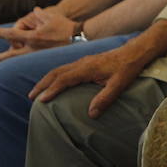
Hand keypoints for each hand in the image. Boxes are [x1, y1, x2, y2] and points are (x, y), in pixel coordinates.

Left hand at [0, 8, 76, 63]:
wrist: (81, 39)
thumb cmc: (66, 27)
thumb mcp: (52, 17)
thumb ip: (40, 14)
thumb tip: (34, 11)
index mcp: (33, 37)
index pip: (10, 34)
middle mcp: (32, 49)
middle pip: (10, 55)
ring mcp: (38, 56)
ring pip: (18, 59)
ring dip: (10, 57)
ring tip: (4, 58)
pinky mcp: (44, 61)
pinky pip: (28, 62)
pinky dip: (21, 62)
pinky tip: (19, 63)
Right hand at [28, 47, 146, 115]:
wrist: (135, 52)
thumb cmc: (128, 68)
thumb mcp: (119, 85)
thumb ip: (105, 99)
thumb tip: (91, 114)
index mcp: (87, 68)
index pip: (64, 79)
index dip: (52, 90)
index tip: (41, 100)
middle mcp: (82, 63)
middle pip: (56, 73)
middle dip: (42, 84)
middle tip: (31, 97)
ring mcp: (83, 61)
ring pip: (59, 69)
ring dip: (47, 79)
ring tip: (37, 91)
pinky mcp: (86, 62)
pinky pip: (65, 68)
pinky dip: (55, 76)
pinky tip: (55, 83)